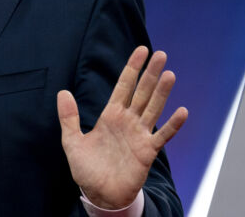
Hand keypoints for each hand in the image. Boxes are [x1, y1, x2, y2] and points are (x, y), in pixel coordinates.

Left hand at [57, 46, 187, 208]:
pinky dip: (172, 125)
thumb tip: (62, 92)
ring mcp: (139, 135)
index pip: (123, 86)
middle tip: (161, 54)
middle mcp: (127, 121)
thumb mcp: (72, 141)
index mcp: (111, 115)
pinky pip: (162, 136)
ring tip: (169, 74)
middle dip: (150, 74)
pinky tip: (182, 111)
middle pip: (141, 92)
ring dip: (161, 92)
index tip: (142, 51)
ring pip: (153, 108)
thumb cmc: (86, 168)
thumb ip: (69, 117)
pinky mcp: (147, 152)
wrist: (99, 194)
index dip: (132, 68)